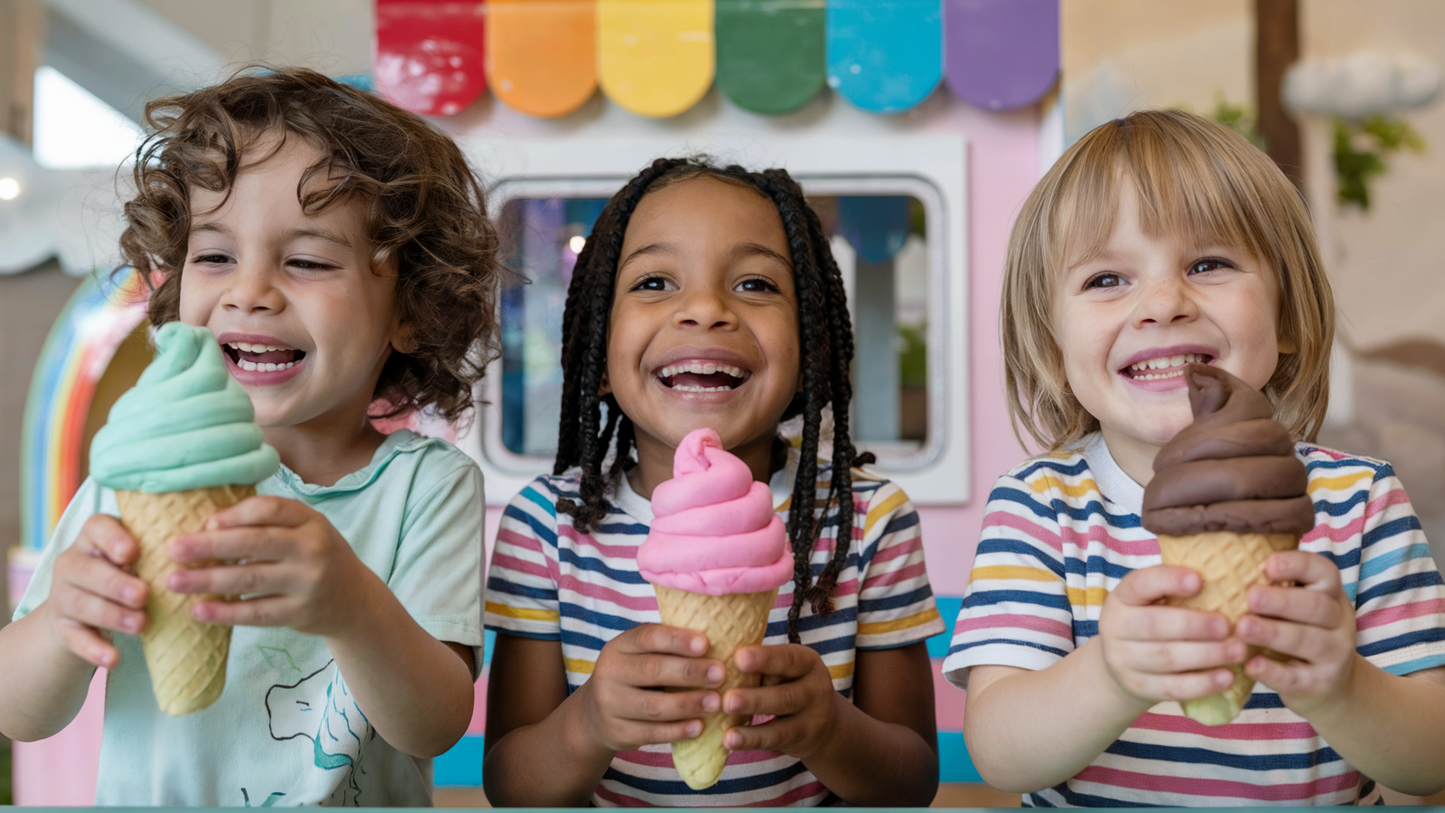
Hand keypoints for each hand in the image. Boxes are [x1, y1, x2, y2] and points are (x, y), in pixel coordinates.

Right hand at [46, 514, 148, 667]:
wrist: (84, 613)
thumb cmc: (126, 573)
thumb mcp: (140, 557)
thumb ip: (162, 548)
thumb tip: (207, 539)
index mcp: (93, 538)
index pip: (96, 527)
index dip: (113, 539)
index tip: (133, 553)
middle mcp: (72, 563)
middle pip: (86, 570)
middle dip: (116, 583)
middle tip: (144, 595)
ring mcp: (63, 596)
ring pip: (80, 604)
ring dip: (112, 615)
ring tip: (141, 624)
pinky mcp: (63, 629)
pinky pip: (76, 639)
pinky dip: (95, 650)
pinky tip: (114, 660)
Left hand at [167, 497, 368, 636]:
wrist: (354, 599)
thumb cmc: (317, 556)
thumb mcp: (304, 530)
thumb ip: (266, 523)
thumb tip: (206, 527)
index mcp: (311, 521)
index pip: (269, 509)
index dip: (234, 515)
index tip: (204, 523)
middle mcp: (312, 548)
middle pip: (255, 543)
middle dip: (210, 546)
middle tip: (174, 549)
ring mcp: (308, 582)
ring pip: (250, 580)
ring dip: (208, 580)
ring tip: (174, 582)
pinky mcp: (300, 613)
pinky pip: (256, 613)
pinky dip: (225, 613)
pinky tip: (199, 610)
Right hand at [578, 624, 724, 752]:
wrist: (596, 714)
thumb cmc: (634, 677)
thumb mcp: (640, 656)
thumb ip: (668, 647)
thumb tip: (718, 638)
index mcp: (619, 646)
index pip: (648, 637)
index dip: (677, 640)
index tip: (706, 643)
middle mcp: (609, 672)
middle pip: (652, 670)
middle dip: (690, 672)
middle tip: (721, 674)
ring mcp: (609, 704)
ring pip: (653, 706)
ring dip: (688, 704)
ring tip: (716, 702)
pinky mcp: (616, 732)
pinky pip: (651, 733)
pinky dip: (677, 731)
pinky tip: (699, 727)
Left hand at [721, 643, 839, 758]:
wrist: (825, 722)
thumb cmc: (789, 684)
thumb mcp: (784, 668)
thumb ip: (760, 663)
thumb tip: (717, 658)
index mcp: (807, 662)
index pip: (788, 658)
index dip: (764, 658)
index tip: (738, 657)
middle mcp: (815, 689)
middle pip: (785, 695)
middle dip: (755, 698)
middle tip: (727, 698)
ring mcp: (812, 718)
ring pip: (781, 721)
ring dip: (751, 722)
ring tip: (726, 717)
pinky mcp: (802, 740)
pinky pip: (774, 740)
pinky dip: (751, 740)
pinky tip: (729, 739)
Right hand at [1097, 565, 1246, 706]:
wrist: (1122, 666)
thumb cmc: (1151, 622)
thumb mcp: (1151, 602)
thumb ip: (1176, 590)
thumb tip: (1226, 570)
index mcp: (1122, 598)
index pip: (1140, 584)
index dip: (1168, 580)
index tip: (1199, 580)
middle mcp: (1115, 627)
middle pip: (1154, 625)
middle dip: (1194, 625)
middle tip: (1229, 625)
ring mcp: (1123, 661)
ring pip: (1166, 658)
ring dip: (1206, 654)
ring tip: (1238, 650)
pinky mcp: (1138, 687)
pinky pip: (1172, 688)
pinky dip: (1202, 683)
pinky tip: (1227, 677)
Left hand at [1238, 550, 1357, 713]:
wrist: (1329, 686)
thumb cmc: (1297, 632)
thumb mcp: (1296, 606)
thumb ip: (1273, 586)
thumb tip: (1222, 558)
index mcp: (1330, 594)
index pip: (1324, 571)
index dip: (1297, 565)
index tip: (1267, 565)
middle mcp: (1339, 622)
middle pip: (1316, 606)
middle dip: (1281, 600)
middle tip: (1250, 597)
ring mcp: (1334, 655)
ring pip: (1308, 641)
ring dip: (1273, 633)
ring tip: (1243, 627)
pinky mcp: (1320, 684)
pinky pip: (1296, 677)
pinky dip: (1273, 672)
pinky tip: (1250, 664)